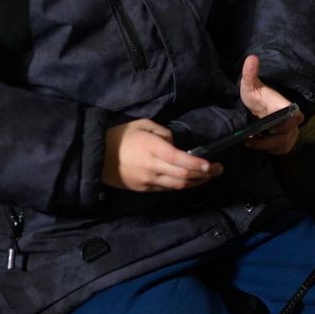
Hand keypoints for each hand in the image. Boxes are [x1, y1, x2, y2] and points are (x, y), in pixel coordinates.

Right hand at [103, 118, 220, 191]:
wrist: (96, 155)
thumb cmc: (120, 136)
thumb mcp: (142, 124)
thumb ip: (163, 133)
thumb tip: (176, 144)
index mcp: (153, 149)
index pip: (182, 161)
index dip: (199, 165)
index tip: (213, 165)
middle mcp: (153, 167)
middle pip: (184, 177)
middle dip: (204, 175)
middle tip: (218, 171)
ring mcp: (147, 181)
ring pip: (177, 186)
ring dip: (195, 183)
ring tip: (207, 177)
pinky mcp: (143, 189)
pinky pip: (166, 189)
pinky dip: (180, 185)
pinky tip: (188, 181)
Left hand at [237, 54, 302, 154]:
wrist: (258, 108)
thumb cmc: (256, 96)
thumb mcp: (249, 85)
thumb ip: (250, 73)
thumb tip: (251, 58)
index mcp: (285, 106)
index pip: (295, 117)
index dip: (285, 125)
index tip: (268, 128)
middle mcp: (292, 120)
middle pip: (287, 135)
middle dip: (268, 140)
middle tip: (250, 138)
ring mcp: (291, 131)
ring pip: (284, 145)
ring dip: (266, 146)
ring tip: (250, 142)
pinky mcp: (287, 141)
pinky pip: (283, 150)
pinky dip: (271, 150)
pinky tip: (259, 145)